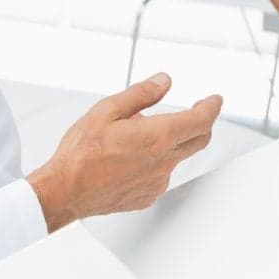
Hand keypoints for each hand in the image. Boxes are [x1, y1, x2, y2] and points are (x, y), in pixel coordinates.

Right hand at [27, 73, 221, 230]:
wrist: (64, 192)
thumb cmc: (81, 153)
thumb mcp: (107, 110)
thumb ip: (141, 94)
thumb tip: (164, 82)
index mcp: (156, 137)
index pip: (201, 120)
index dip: (212, 107)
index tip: (214, 99)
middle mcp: (162, 162)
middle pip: (199, 140)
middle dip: (202, 122)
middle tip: (196, 109)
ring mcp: (156, 182)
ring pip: (177, 157)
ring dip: (171, 142)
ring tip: (139, 134)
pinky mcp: (147, 196)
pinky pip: (161, 175)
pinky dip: (155, 162)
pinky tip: (131, 158)